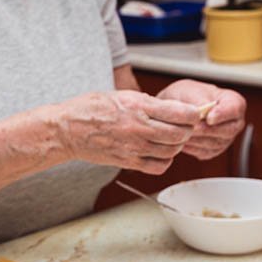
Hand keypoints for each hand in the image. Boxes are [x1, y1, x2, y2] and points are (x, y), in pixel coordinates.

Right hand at [56, 90, 200, 174]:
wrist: (68, 130)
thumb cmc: (90, 109)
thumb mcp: (122, 95)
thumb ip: (148, 102)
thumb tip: (172, 108)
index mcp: (138, 106)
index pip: (182, 114)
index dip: (193, 114)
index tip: (193, 114)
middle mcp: (139, 128)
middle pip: (181, 134)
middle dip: (187, 130)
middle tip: (183, 126)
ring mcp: (134, 147)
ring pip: (172, 151)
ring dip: (176, 145)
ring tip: (169, 138)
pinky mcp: (129, 162)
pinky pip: (159, 166)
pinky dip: (165, 160)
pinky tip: (159, 152)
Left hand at [157, 79, 245, 159]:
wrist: (178, 107)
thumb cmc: (187, 95)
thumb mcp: (191, 92)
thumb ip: (199, 101)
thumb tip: (202, 112)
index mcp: (234, 103)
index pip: (235, 109)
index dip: (223, 115)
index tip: (209, 118)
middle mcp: (234, 123)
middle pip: (227, 131)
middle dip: (207, 130)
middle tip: (192, 128)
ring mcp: (226, 138)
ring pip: (215, 144)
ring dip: (197, 139)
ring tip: (182, 133)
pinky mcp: (213, 150)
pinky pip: (205, 152)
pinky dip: (192, 147)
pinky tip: (181, 140)